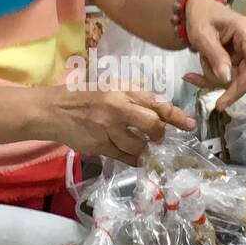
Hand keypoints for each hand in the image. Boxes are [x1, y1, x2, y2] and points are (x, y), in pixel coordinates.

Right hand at [40, 85, 195, 162]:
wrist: (54, 110)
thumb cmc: (85, 96)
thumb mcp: (110, 86)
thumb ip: (134, 96)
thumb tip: (160, 109)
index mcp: (121, 91)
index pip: (155, 102)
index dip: (176, 115)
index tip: (191, 124)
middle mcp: (116, 108)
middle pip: (151, 124)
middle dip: (159, 133)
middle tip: (158, 136)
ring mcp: (107, 129)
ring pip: (138, 145)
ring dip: (144, 148)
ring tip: (141, 144)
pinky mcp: (99, 146)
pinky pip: (124, 157)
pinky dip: (132, 158)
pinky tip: (133, 155)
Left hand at [182, 0, 245, 110]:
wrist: (196, 8)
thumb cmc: (200, 16)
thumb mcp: (202, 36)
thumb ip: (216, 56)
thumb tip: (227, 79)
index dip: (243, 83)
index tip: (224, 100)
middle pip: (245, 74)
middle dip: (221, 80)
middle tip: (198, 78)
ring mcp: (245, 52)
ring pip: (234, 77)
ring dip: (212, 76)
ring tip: (198, 60)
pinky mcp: (237, 59)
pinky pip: (227, 75)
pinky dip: (210, 77)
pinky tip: (192, 76)